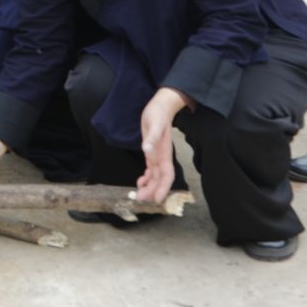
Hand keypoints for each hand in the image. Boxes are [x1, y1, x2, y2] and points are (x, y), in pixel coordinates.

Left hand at [137, 87, 187, 203]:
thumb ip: (152, 138)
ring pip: (155, 177)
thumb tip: (146, 150)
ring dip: (149, 186)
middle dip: (153, 190)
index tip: (157, 199)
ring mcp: (157, 156)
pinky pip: (151, 170)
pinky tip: (140, 183)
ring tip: (139, 195)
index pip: (167, 175)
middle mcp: (162, 157)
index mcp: (165, 153)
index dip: (163, 188)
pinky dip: (146, 178)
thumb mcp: (154, 124)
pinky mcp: (152, 153)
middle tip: (140, 199)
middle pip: (160, 179)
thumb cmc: (158, 114)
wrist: (160, 106)